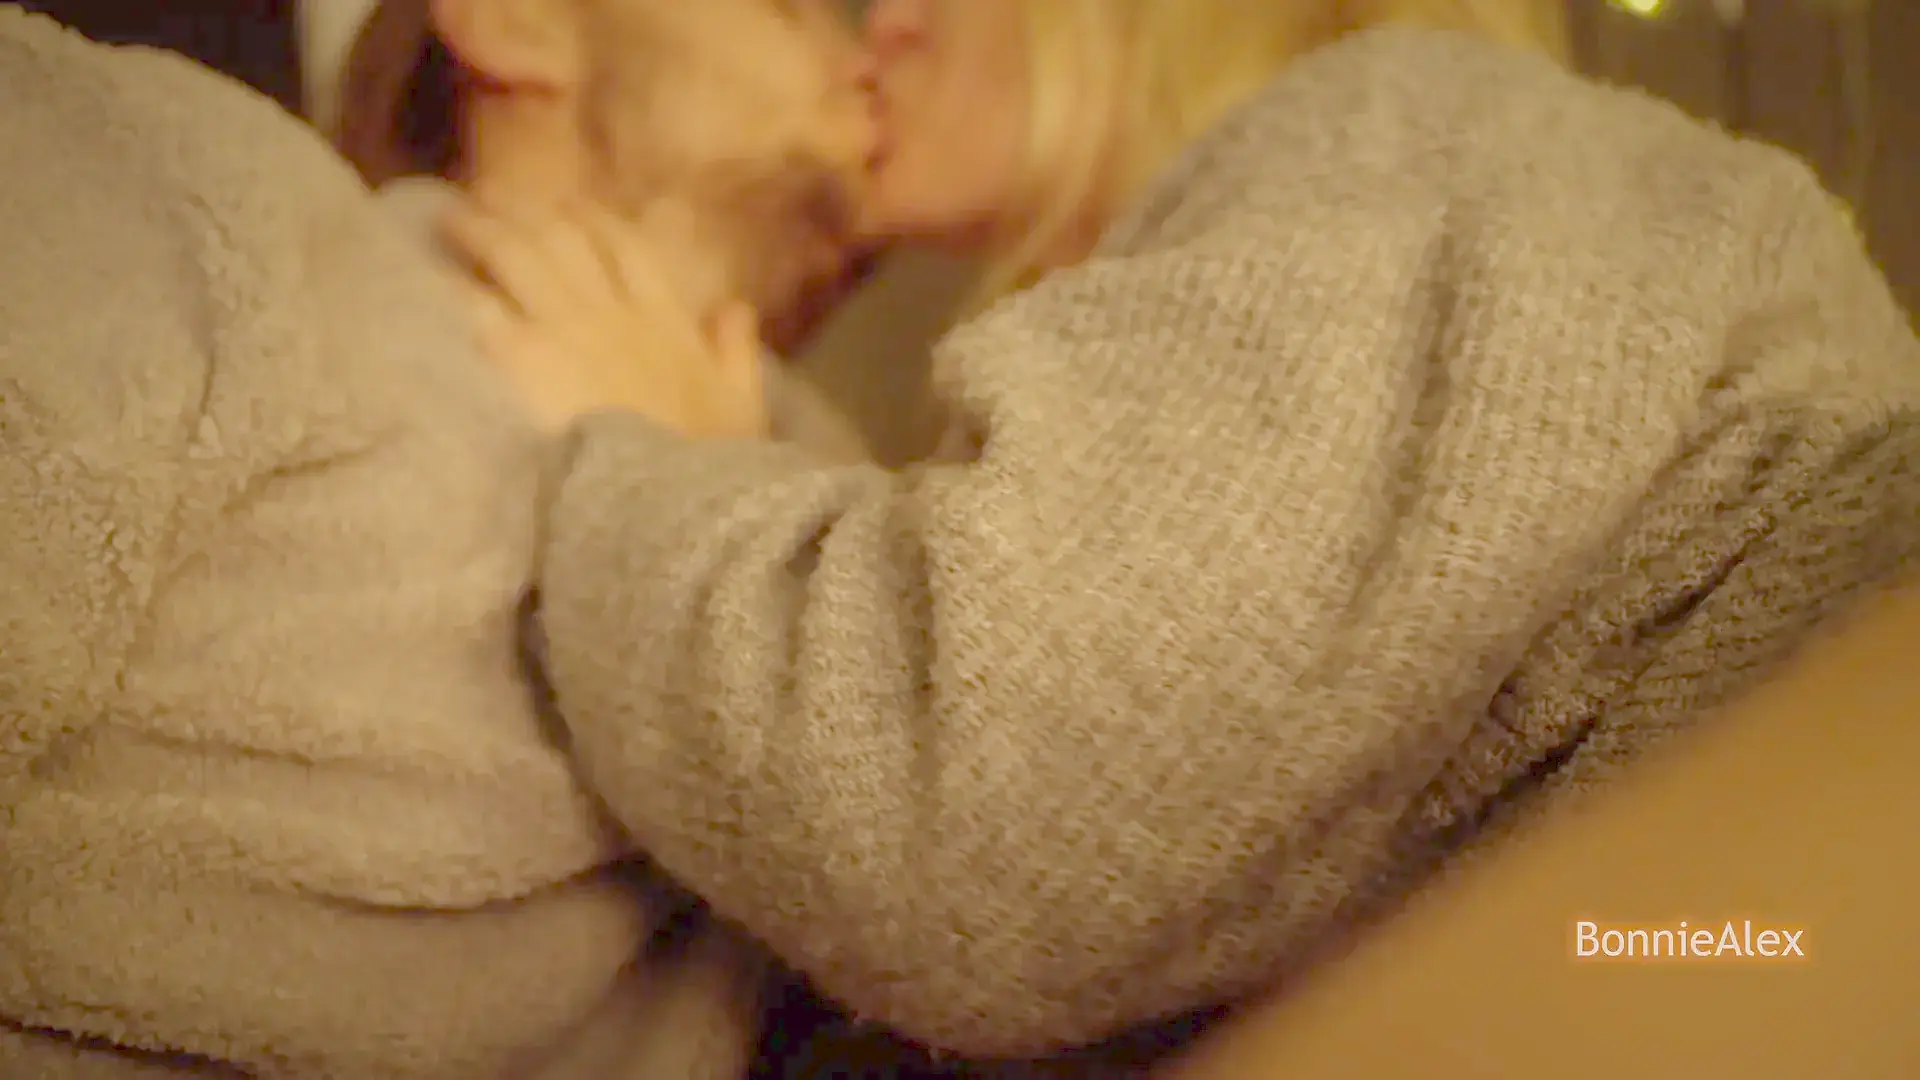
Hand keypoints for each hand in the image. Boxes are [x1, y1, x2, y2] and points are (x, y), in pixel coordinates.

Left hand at [440, 197, 766, 437]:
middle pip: (562, 238)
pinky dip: (447, 286)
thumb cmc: (706, 469)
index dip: (598, 222)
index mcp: (664, 322)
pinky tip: (421, 277)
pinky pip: (472, 302)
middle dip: (527, 214)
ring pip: (513, 252)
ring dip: (480, 230)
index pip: (629, 249)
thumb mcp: (741, 411)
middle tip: (496, 204)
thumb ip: (737, 354)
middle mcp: (610, 310)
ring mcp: (561, 327)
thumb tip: (734, 307)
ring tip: (450, 221)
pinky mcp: (517, 355)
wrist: (662, 505)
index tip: (575, 210)